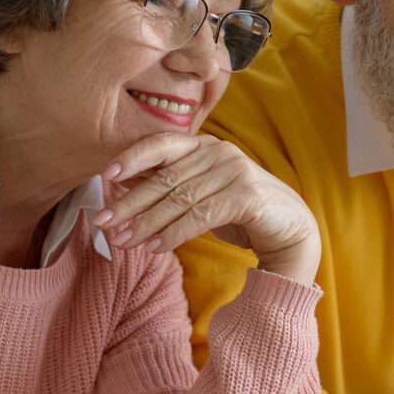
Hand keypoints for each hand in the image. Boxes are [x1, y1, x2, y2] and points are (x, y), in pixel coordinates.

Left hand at [96, 132, 321, 280]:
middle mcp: (220, 152)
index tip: (106, 174)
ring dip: (147, 223)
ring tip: (123, 241)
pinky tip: (154, 248)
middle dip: (130, 202)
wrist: (290, 231)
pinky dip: (173, 234)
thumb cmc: (240, 212)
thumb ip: (170, 185)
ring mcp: (235, 171)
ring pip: (179, 199)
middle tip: (103, 222)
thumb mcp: (201, 194)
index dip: (133, 157)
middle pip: (165, 178)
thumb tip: (122, 183)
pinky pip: (200, 216)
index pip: (163, 145)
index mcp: (206, 146)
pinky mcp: (247, 196)